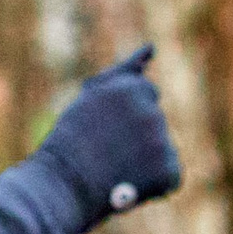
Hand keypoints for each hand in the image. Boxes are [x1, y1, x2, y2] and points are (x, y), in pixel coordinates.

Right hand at [36, 45, 182, 218]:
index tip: (104, 125)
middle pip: (154, 120)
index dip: (124, 112)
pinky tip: (128, 185)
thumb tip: (153, 47)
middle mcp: (152, 112)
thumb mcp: (93, 97)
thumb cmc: (71, 139)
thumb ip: (124, 72)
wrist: (62, 186)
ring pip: (161, 147)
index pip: (145, 92)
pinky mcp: (169, 171)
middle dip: (137, 134)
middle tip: (104, 151)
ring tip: (111, 170)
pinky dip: (153, 183)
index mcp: (132, 88)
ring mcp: (162, 142)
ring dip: (144, 158)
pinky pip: (168, 175)